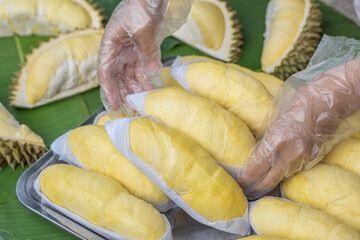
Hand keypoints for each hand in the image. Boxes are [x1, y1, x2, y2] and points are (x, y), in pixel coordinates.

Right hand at [97, 0, 165, 110]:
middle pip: (118, 76)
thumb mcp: (143, 29)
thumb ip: (147, 51)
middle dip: (124, 93)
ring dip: (136, 88)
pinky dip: (147, 78)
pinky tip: (152, 88)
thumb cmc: (142, 6)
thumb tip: (152, 71)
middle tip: (132, 109)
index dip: (109, 90)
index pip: (105, 71)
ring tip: (143, 102)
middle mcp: (119, 49)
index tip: (115, 104)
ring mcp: (131, 50)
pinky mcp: (144, 50)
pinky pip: (143, 68)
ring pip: (131, 75)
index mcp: (111, 44)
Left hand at [237, 57, 359, 198]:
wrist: (325, 101)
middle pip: (266, 182)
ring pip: (279, 178)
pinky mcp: (310, 160)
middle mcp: (288, 156)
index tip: (235, 181)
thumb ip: (262, 141)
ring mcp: (301, 160)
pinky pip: (291, 171)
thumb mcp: (272, 122)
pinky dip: (281, 173)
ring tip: (254, 183)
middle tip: (242, 188)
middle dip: (253, 188)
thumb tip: (250, 155)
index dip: (243, 179)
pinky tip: (273, 172)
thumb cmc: (296, 105)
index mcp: (275, 143)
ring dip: (267, 182)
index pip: (254, 170)